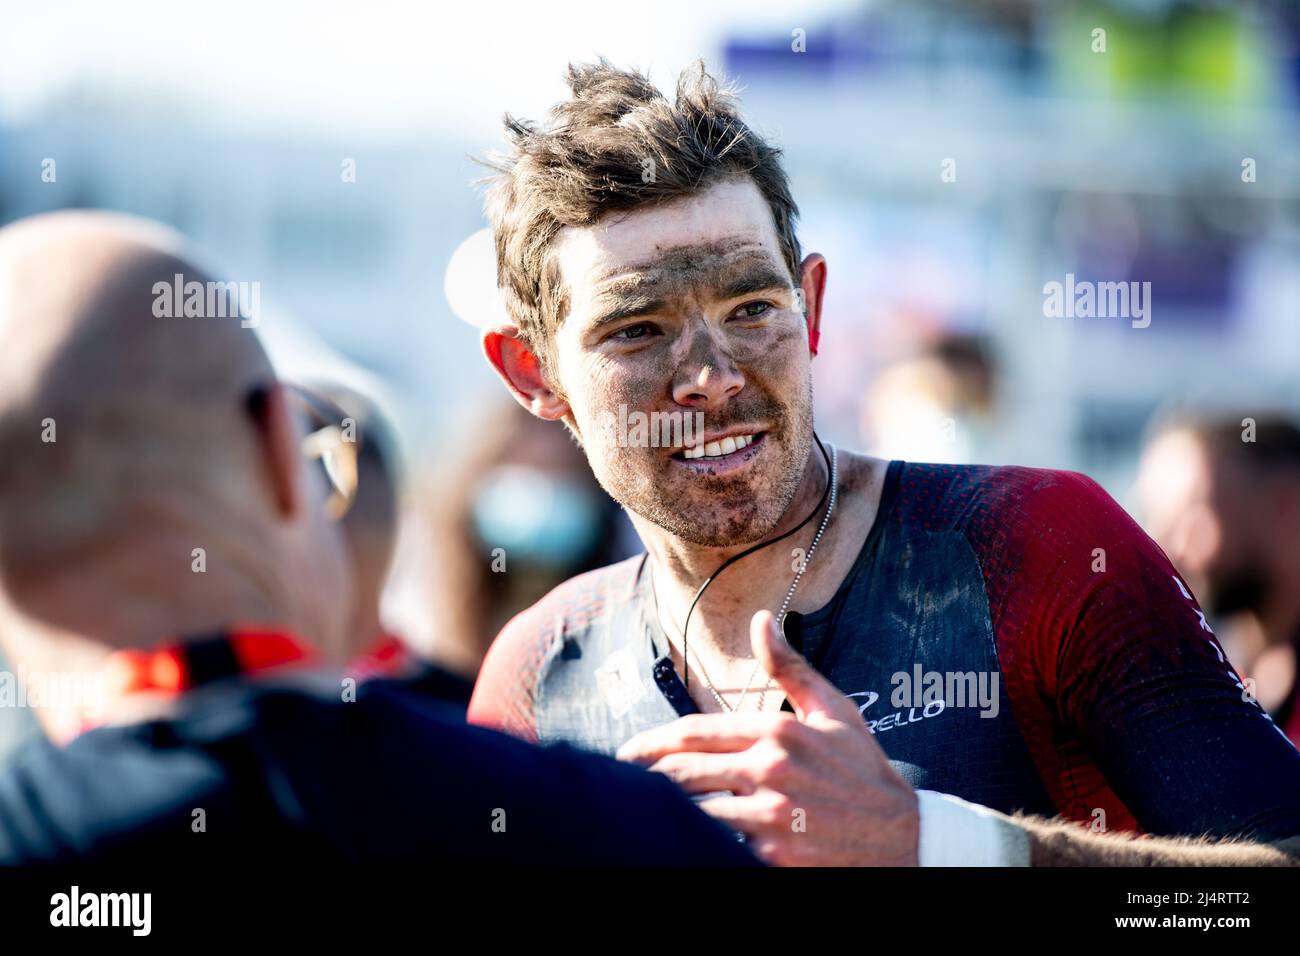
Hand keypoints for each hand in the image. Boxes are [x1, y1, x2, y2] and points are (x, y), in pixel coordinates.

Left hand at [617, 610, 918, 865]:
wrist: (906, 837)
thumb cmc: (865, 771)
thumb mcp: (834, 709)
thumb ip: (789, 668)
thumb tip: (761, 620)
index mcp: (778, 731)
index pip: (693, 734)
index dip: (651, 745)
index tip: (627, 754)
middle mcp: (771, 770)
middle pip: (682, 773)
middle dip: (645, 779)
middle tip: (620, 785)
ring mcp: (773, 816)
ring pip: (693, 813)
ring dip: (663, 814)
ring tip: (640, 814)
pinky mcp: (776, 856)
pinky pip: (720, 848)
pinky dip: (697, 842)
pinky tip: (679, 841)